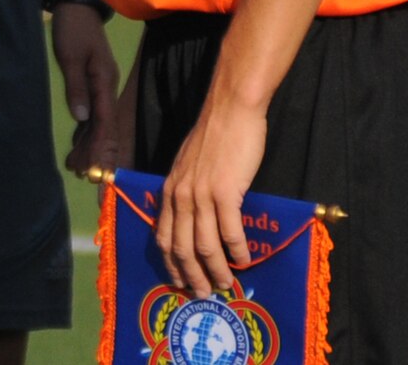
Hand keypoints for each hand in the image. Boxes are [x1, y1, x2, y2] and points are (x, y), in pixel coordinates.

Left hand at [53, 5, 119, 175]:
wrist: (78, 8)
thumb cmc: (74, 29)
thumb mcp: (71, 55)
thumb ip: (77, 86)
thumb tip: (82, 117)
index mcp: (104, 83)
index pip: (106, 122)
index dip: (103, 147)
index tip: (101, 170)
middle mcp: (106, 89)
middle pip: (106, 129)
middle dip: (101, 156)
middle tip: (94, 182)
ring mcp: (101, 88)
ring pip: (99, 125)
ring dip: (92, 148)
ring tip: (81, 171)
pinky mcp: (92, 85)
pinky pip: (92, 116)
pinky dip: (86, 134)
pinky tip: (80, 148)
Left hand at [156, 96, 266, 297]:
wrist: (230, 112)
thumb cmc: (214, 138)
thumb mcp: (189, 166)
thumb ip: (188, 191)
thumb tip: (196, 218)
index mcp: (170, 190)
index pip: (162, 236)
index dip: (170, 263)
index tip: (179, 282)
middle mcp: (180, 195)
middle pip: (180, 247)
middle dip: (192, 275)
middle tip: (205, 294)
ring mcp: (201, 194)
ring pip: (204, 244)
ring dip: (215, 269)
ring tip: (226, 285)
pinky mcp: (225, 192)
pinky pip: (229, 231)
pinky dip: (236, 250)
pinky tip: (245, 260)